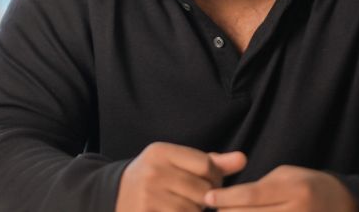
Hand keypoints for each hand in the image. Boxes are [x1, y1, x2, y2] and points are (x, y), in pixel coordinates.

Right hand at [115, 143, 246, 211]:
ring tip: (186, 206)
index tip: (209, 183)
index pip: (206, 165)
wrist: (115, 196)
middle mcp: (153, 171)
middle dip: (207, 198)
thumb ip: (211, 162)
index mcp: (161, 151)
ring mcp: (148, 195)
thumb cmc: (155, 178)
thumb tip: (243, 159)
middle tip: (198, 198)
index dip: (215, 177)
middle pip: (202, 190)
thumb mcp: (176, 163)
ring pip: (194, 209)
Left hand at [203, 164, 357, 211]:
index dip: (226, 198)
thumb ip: (258, 187)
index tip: (208, 197)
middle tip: (214, 209)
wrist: (341, 204)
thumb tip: (226, 200)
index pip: (252, 195)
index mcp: (294, 189)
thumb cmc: (306, 185)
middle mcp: (297, 211)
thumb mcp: (285, 176)